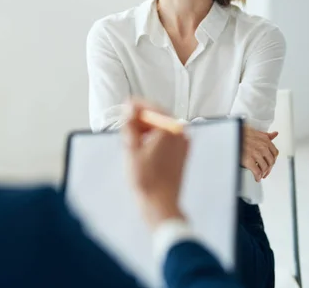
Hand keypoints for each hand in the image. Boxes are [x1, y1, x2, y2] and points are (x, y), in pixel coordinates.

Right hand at [123, 99, 189, 229]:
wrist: (160, 204)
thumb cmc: (146, 179)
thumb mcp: (131, 149)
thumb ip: (130, 124)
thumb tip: (129, 108)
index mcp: (169, 130)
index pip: (153, 108)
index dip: (137, 105)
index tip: (125, 105)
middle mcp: (180, 134)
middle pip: (158, 117)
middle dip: (141, 119)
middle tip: (125, 123)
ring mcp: (183, 145)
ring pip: (162, 128)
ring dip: (146, 129)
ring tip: (131, 138)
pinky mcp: (181, 155)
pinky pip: (167, 139)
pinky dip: (154, 139)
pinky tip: (142, 147)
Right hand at [242, 125, 279, 181]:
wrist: (230, 135)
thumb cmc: (240, 133)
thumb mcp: (255, 131)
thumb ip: (266, 135)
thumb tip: (274, 134)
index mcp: (265, 140)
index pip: (275, 153)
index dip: (273, 160)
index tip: (270, 163)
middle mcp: (262, 147)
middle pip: (271, 161)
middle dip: (269, 168)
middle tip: (266, 172)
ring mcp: (256, 154)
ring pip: (264, 167)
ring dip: (263, 173)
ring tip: (260, 175)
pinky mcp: (249, 160)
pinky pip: (257, 172)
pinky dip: (257, 176)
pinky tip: (257, 178)